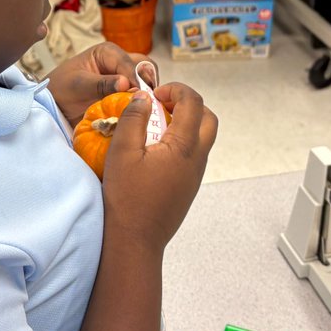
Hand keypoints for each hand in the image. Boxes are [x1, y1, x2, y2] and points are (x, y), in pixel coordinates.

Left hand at [46, 43, 158, 124]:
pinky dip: (141, 104)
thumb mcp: (78, 85)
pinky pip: (139, 96)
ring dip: (147, 95)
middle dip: (147, 84)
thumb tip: (126, 83)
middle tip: (146, 102)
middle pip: (145, 68)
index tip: (137, 96)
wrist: (53, 105)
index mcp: (108, 52)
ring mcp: (123, 78)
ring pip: (146, 82)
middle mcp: (119, 63)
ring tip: (144, 110)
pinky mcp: (124, 94)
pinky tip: (140, 115)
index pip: (131, 64)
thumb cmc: (61, 90)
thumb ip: (101, 84)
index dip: (136, 80)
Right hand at [101, 83, 217, 254]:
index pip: (193, 103)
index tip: (154, 95)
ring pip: (203, 137)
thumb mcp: (122, 151)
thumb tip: (143, 98)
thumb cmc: (126, 198)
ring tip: (155, 127)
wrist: (135, 240)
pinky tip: (154, 150)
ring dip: (185, 123)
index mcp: (184, 147)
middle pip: (209, 119)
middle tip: (162, 106)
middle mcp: (197, 159)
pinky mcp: (189, 186)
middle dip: (188, 104)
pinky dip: (181, 141)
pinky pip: (193, 154)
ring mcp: (195, 175)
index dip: (176, 90)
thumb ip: (134, 119)